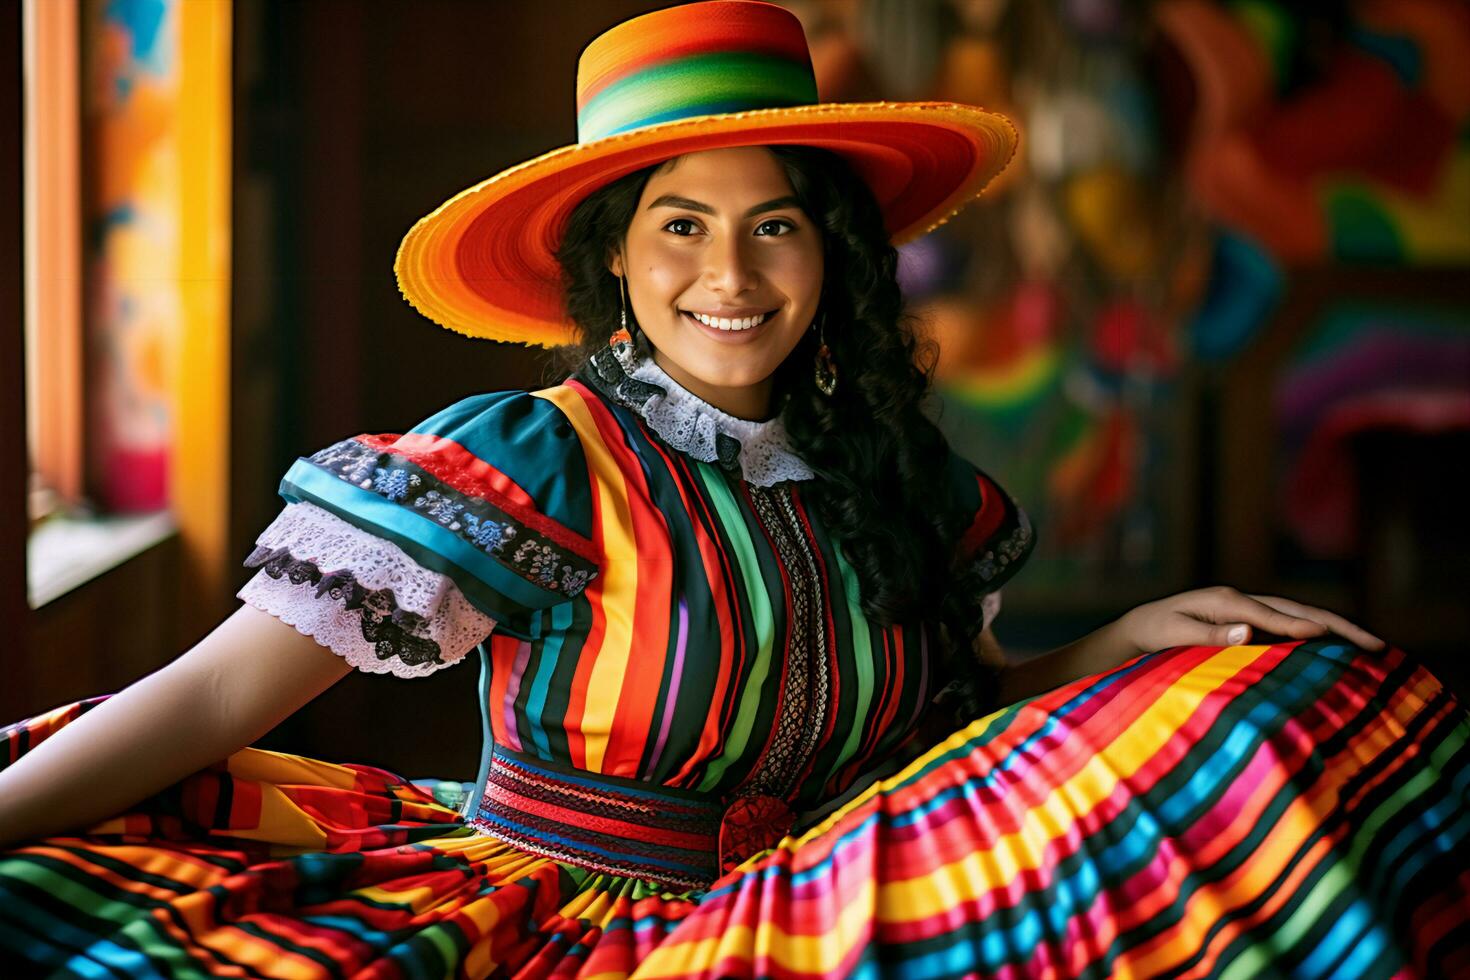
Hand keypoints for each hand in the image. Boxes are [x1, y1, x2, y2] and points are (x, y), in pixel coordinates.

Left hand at [1116, 586, 1385, 655]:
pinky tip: (1338, 652)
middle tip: (1376, 644)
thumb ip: (1208, 634)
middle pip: (1298, 611)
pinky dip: (1317, 636)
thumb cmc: (1155, 631)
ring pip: (1300, 617)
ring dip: (1335, 630)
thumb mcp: (1174, 634)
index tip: (1330, 635)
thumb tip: (1246, 632)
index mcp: (1226, 601)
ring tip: (1372, 647)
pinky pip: (1290, 628)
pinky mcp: (1251, 622)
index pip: (1271, 615)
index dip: (1301, 626)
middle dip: (1338, 626)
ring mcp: (1249, 610)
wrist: (1142, 626)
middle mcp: (1243, 600)